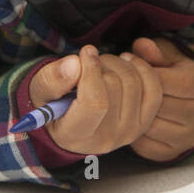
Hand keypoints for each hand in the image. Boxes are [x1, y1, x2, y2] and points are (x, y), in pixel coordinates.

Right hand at [28, 44, 162, 154]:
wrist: (67, 121)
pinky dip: (142, 69)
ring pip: (135, 84)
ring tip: (102, 64)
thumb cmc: (50, 103)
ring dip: (119, 64)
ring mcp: (129, 133)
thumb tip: (75, 64)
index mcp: (76, 135)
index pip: (95, 103)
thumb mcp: (39, 91)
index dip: (92, 71)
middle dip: (102, 64)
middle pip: (115, 87)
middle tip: (89, 60)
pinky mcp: (144, 123)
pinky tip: (126, 62)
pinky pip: (154, 90)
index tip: (84, 52)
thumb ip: (52, 79)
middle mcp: (106, 140)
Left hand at [127, 37, 193, 160]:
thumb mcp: (169, 55)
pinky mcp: (174, 152)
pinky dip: (134, 133)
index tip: (129, 64)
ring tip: (125, 100)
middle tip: (122, 84)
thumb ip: (155, 50)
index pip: (171, 82)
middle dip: (138, 94)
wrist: (190, 100)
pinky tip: (131, 119)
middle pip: (161, 106)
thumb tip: (140, 46)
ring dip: (134, 114)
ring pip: (152, 127)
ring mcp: (190, 136)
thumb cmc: (175, 72)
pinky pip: (146, 145)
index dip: (146, 73)